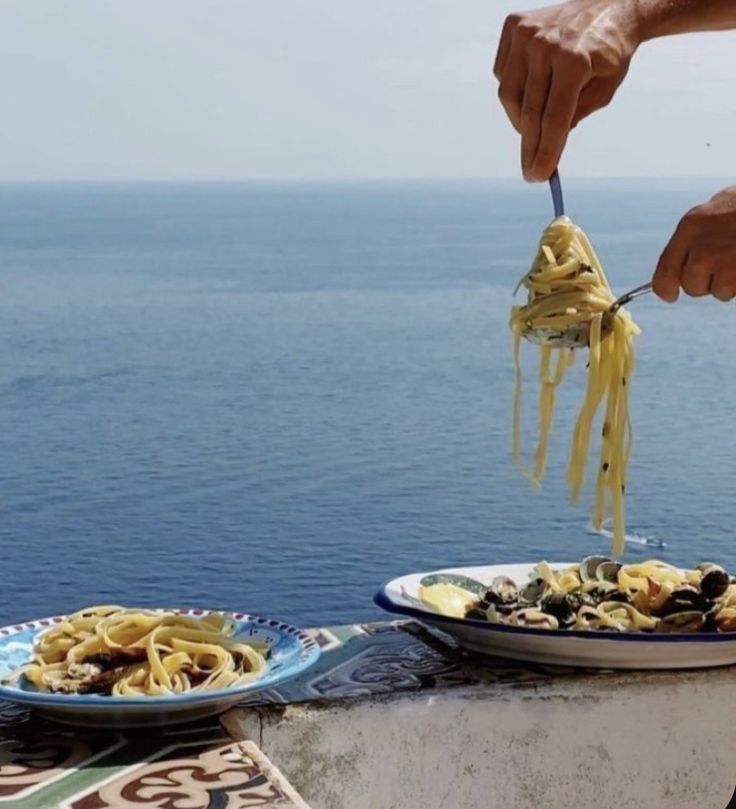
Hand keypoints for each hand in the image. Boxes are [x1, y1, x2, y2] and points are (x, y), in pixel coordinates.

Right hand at [493, 0, 641, 181]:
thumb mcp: (604, 90)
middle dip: (530, 146)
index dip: (545, 152)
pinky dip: (515, 90)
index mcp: (574, 59)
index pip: (553, 118)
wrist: (610, 5)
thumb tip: (546, 145)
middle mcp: (545, 44)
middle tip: (531, 171)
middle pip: (529, 111)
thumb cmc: (610, 51)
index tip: (539, 176)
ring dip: (521, 119)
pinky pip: (504, 74)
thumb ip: (575, 116)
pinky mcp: (513, 26)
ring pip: (510, 96)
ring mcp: (525, 33)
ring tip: (536, 128)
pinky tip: (532, 90)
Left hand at [652, 187, 735, 301]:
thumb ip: (697, 237)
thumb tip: (684, 267)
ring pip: (720, 292)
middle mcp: (703, 248)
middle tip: (727, 263)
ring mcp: (726, 264)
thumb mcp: (718, 210)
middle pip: (692, 286)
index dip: (665, 287)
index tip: (670, 295)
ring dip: (732, 283)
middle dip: (707, 283)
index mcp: (692, 226)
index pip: (665, 270)